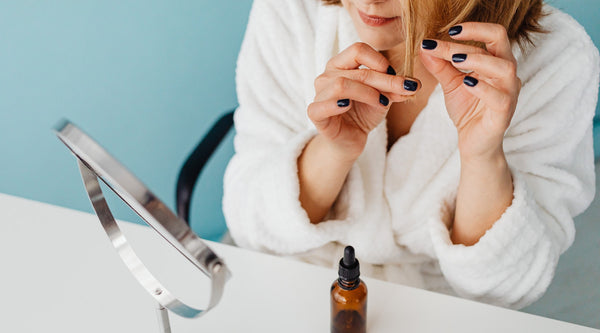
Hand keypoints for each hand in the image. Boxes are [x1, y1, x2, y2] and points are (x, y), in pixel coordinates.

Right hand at [308, 42, 419, 159]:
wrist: (351, 139)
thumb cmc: (363, 113)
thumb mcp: (383, 97)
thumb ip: (395, 88)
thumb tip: (414, 84)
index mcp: (341, 65)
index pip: (358, 50)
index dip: (379, 61)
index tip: (394, 75)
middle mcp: (327, 76)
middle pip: (357, 71)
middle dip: (385, 81)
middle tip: (405, 90)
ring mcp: (319, 94)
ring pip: (341, 85)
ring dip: (367, 93)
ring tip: (382, 103)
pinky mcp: (315, 113)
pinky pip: (321, 105)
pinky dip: (336, 104)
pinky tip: (348, 107)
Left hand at [419, 23, 520, 160]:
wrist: (473, 143)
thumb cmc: (468, 110)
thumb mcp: (450, 84)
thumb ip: (440, 65)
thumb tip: (424, 46)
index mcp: (496, 62)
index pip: (490, 36)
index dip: (470, 29)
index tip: (447, 30)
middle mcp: (507, 74)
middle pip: (500, 42)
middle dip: (472, 38)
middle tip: (447, 39)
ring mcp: (509, 93)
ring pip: (504, 68)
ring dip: (478, 60)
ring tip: (455, 60)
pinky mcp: (504, 113)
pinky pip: (499, 98)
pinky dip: (483, 88)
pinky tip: (466, 83)